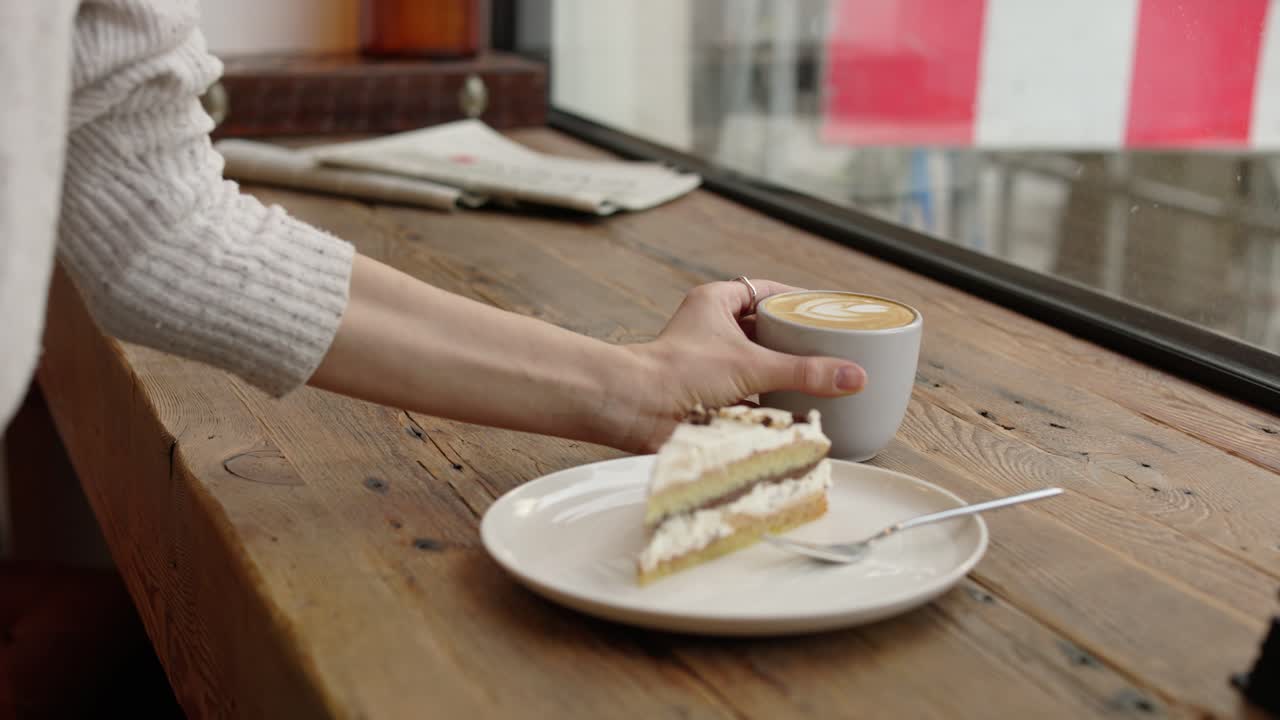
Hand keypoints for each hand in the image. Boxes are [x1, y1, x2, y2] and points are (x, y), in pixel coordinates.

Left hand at [611, 279, 866, 452]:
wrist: (634, 410)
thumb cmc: (678, 373)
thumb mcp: (752, 367)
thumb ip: (805, 372)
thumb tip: (854, 376)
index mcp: (715, 303)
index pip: (764, 292)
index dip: (794, 299)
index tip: (823, 311)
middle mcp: (709, 330)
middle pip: (763, 329)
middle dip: (792, 340)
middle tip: (828, 347)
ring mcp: (706, 363)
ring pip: (753, 363)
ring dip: (779, 373)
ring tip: (818, 379)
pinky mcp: (704, 395)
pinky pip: (743, 394)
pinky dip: (765, 402)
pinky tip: (791, 411)